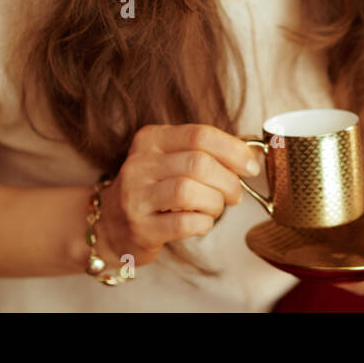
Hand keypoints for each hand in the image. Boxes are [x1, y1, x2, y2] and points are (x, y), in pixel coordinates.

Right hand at [97, 124, 258, 268]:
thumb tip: (253, 154)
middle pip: (198, 163)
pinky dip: (203, 223)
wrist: (110, 226)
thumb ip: (207, 153)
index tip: (250, 166)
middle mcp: (140, 164)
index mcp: (151, 139)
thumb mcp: (172, 161)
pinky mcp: (140, 227)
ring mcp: (136, 196)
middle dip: (228, 181)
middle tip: (235, 194)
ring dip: (215, 202)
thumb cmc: (154, 191)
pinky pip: (183, 223)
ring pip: (189, 191)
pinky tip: (201, 222)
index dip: (233, 150)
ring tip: (217, 208)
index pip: (200, 134)